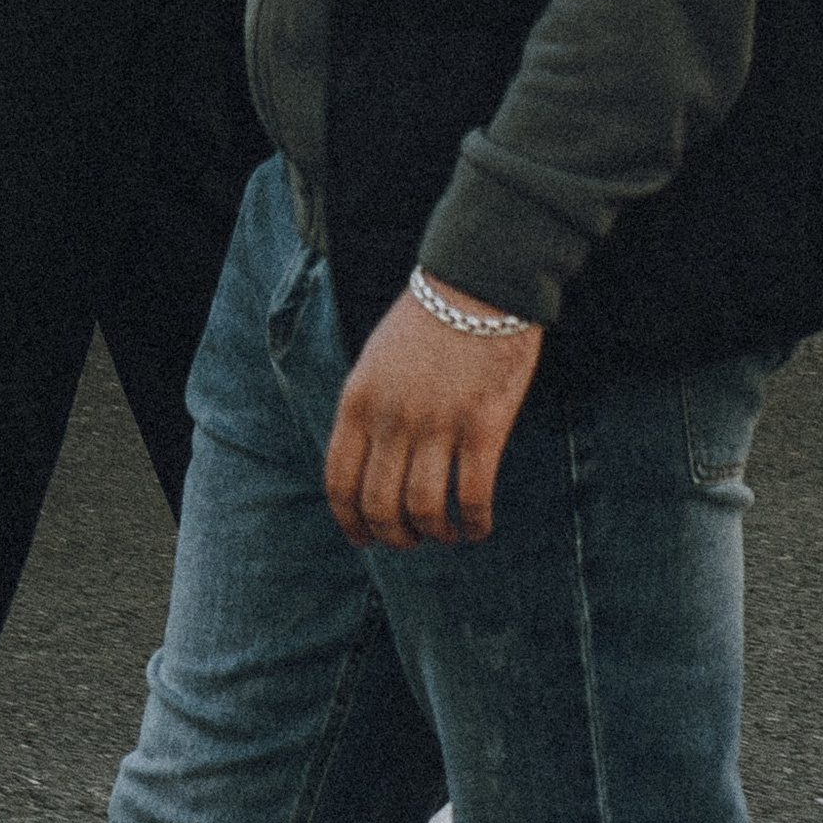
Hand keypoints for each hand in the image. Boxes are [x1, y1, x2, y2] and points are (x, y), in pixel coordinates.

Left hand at [323, 280, 540, 549]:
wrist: (477, 282)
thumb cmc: (427, 323)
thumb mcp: (375, 362)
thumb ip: (366, 412)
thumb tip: (367, 470)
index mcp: (358, 401)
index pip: (339, 483)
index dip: (350, 522)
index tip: (365, 539)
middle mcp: (391, 417)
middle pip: (380, 506)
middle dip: (395, 537)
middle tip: (412, 540)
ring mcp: (437, 422)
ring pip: (424, 510)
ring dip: (436, 534)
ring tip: (447, 534)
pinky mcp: (482, 425)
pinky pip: (473, 497)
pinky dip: (474, 524)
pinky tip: (479, 526)